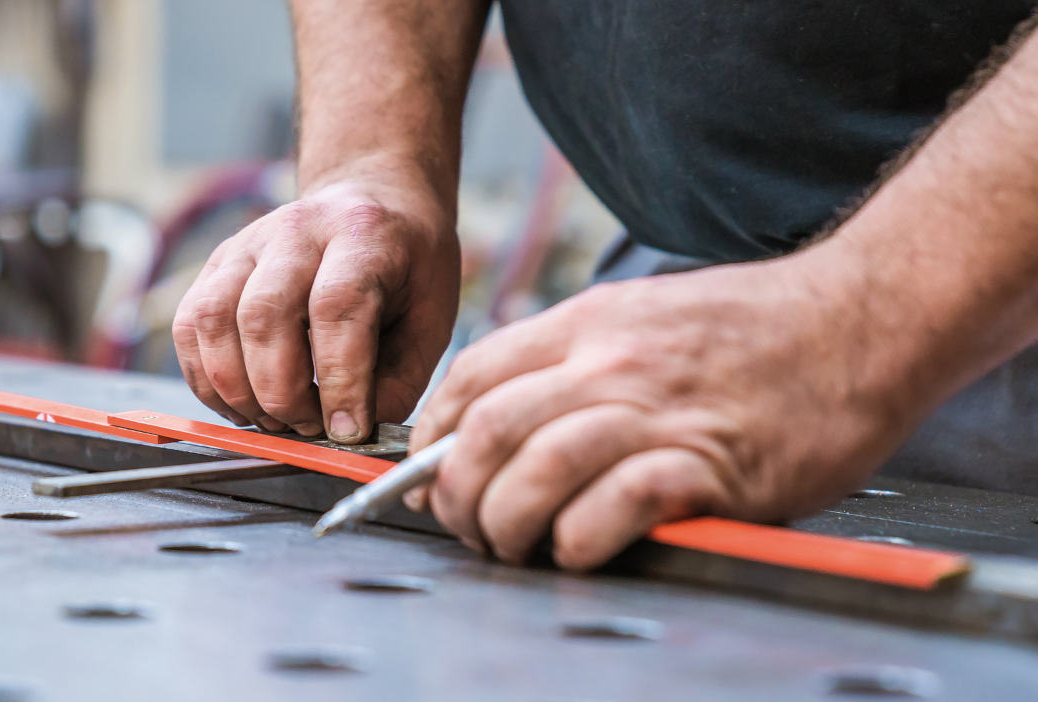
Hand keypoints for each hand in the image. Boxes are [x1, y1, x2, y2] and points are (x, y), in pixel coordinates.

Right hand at [172, 177, 459, 441]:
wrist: (372, 198)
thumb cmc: (407, 265)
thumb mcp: (430, 318)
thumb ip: (398, 379)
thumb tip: (352, 436)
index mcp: (361, 236)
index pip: (336, 307)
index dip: (338, 379)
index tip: (347, 430)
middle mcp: (296, 231)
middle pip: (264, 315)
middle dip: (282, 393)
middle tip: (310, 426)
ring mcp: (246, 244)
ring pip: (213, 321)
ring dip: (238, 390)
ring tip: (275, 418)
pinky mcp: (215, 264)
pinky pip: (188, 328)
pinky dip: (206, 379)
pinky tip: (240, 402)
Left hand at [407, 254, 928, 569]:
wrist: (859, 317)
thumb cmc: (754, 327)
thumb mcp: (644, 313)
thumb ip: (576, 358)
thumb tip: (505, 419)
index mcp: (590, 323)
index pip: (473, 375)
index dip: (433, 436)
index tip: (431, 472)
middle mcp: (613, 361)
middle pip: (491, 429)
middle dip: (457, 492)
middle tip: (468, 525)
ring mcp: (660, 409)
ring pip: (540, 466)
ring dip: (508, 522)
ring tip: (513, 545)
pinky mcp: (712, 461)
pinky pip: (618, 503)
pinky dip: (583, 537)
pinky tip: (579, 549)